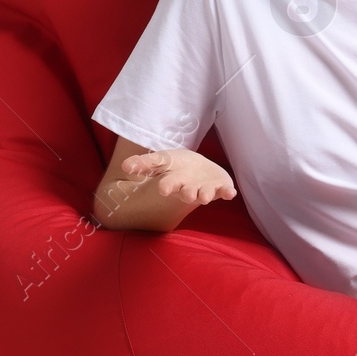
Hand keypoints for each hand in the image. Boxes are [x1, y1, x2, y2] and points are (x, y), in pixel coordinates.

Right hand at [121, 148, 236, 206]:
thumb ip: (143, 163)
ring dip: (206, 194)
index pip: (168, 184)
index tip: (163, 189)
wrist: (196, 168)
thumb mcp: (160, 160)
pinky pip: (225, 192)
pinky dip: (228, 193)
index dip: (166, 186)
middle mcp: (189, 188)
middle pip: (188, 192)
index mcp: (174, 182)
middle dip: (188, 193)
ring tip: (205, 196)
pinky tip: (231, 193)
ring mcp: (206, 189)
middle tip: (188, 194)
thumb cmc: (176, 166)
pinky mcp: (221, 188)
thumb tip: (125, 166)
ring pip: (206, 194)